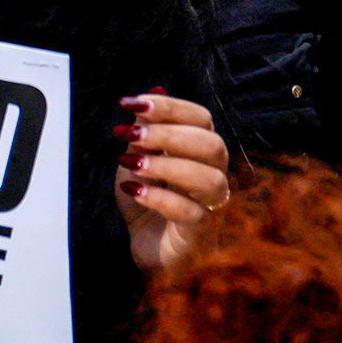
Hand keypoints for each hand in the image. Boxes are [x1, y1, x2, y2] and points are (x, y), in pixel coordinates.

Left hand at [115, 90, 229, 273]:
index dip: (170, 107)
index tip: (131, 103)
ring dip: (167, 166)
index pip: (201, 118)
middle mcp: (213, 175)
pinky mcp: (200, 234)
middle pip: (212, 145)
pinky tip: (134, 190)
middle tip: (129, 134)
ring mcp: (210, 207)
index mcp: (199, 152)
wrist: (146, 248)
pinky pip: (192, 213)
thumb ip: (145, 132)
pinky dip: (161, 198)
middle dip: (168, 134)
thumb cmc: (147, 202)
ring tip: (131, 165)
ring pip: (209, 179)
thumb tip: (151, 94)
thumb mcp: (138, 160)